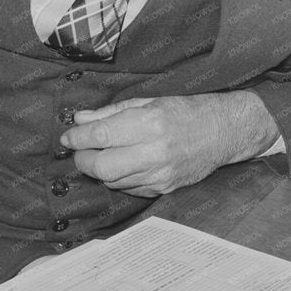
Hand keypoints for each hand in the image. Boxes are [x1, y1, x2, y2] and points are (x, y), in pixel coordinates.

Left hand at [59, 92, 278, 196]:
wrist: (222, 132)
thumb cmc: (185, 112)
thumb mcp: (148, 102)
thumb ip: (111, 113)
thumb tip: (80, 120)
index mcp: (150, 123)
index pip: (101, 135)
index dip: (77, 137)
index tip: (68, 136)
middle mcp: (155, 151)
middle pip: (101, 166)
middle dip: (83, 159)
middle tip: (80, 150)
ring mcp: (160, 174)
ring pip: (112, 181)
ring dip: (99, 170)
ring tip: (100, 156)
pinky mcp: (164, 188)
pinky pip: (128, 189)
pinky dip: (117, 179)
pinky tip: (121, 165)